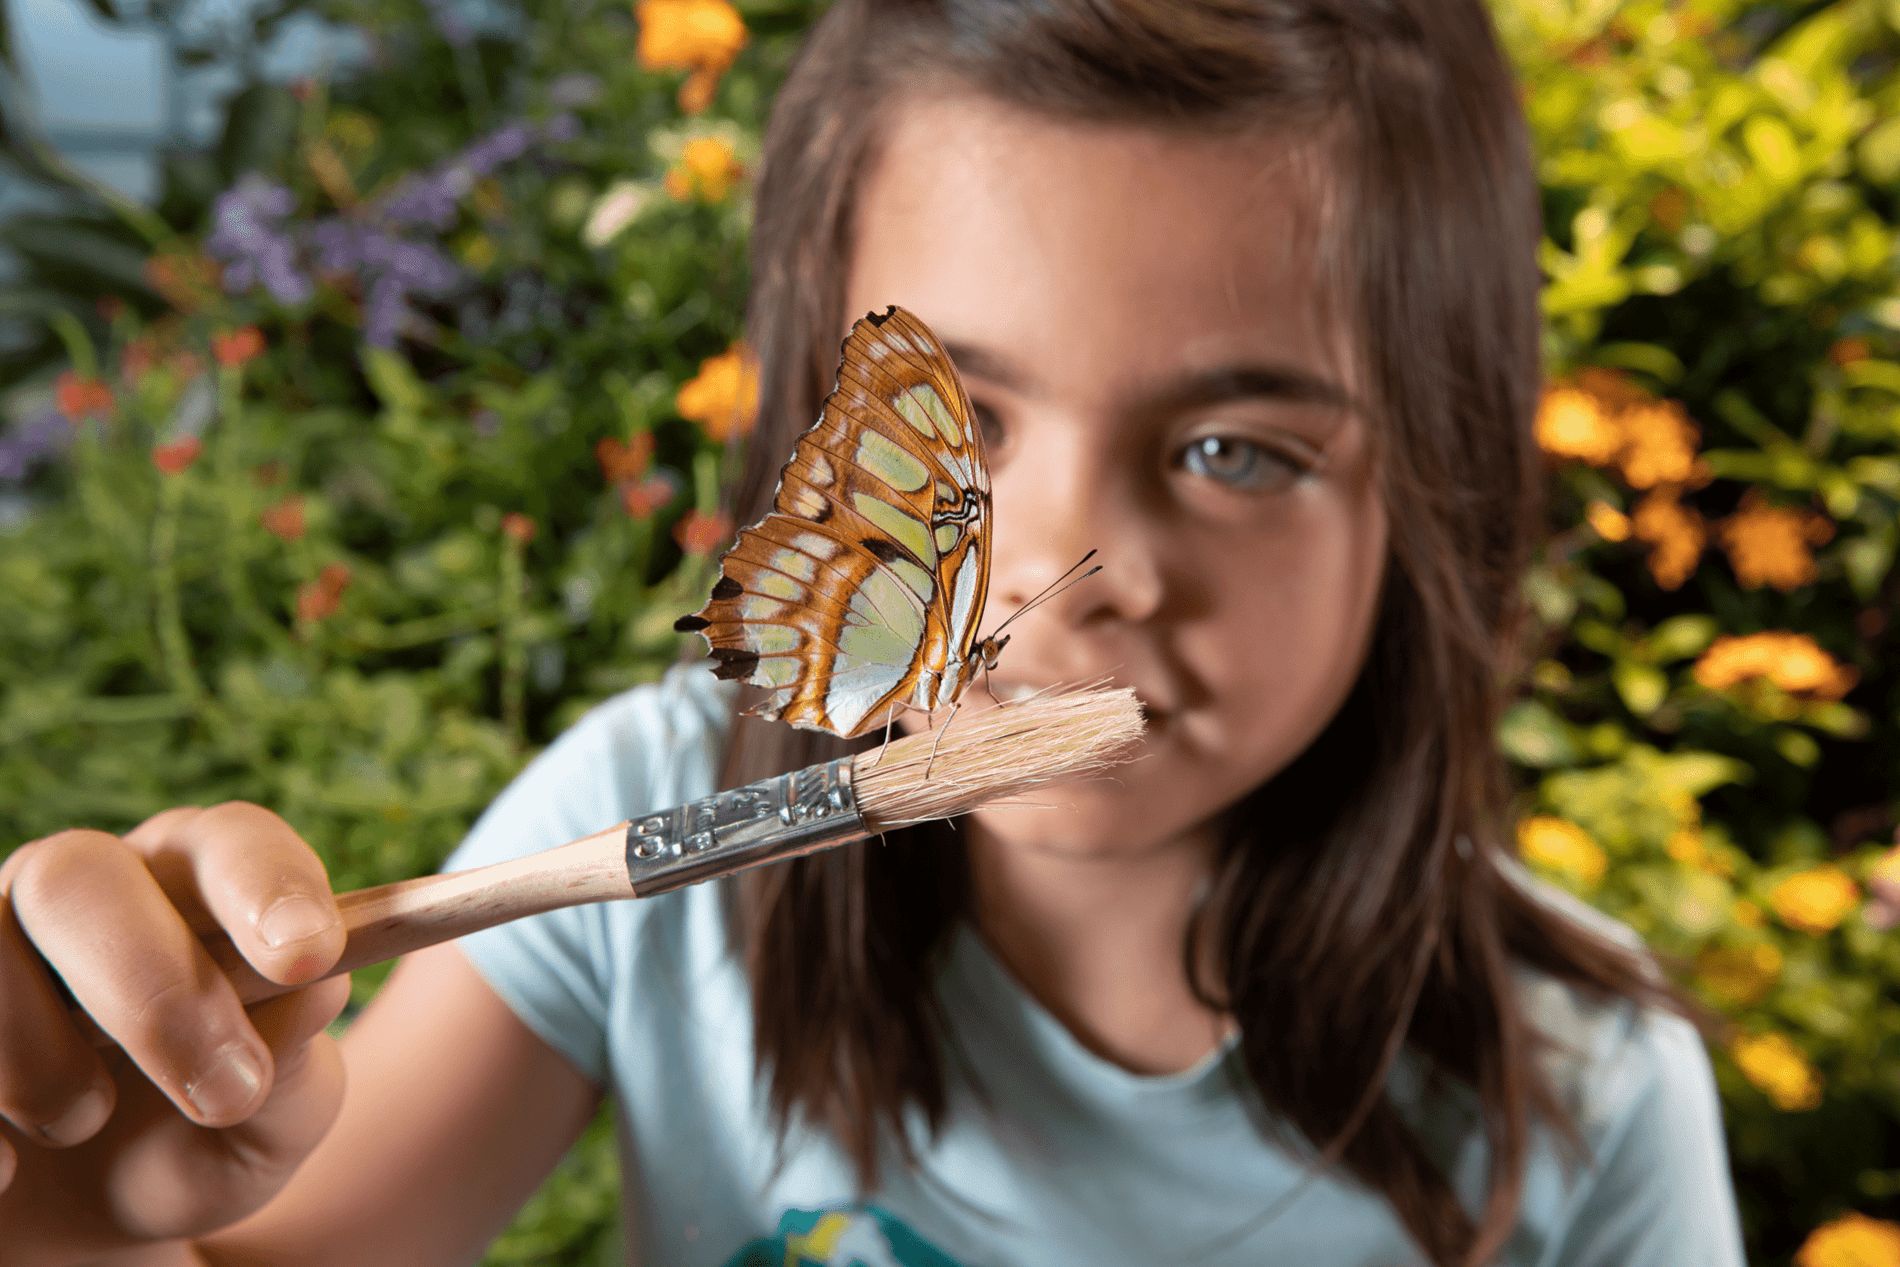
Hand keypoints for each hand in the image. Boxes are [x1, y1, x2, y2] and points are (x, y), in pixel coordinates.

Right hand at [0, 803, 351, 1258]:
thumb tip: (314, 992)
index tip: (309, 956)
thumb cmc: (197, 1142)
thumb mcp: (271, 1123)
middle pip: (80, 875)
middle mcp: (84, 885)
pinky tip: (7, 1171)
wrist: (87, 1223)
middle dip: (154, 991)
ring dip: (39, 1060)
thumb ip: (297, 1068)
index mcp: (196, 884)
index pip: (233, 842)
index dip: (268, 887)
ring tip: (84, 1124)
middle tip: (225, 1096)